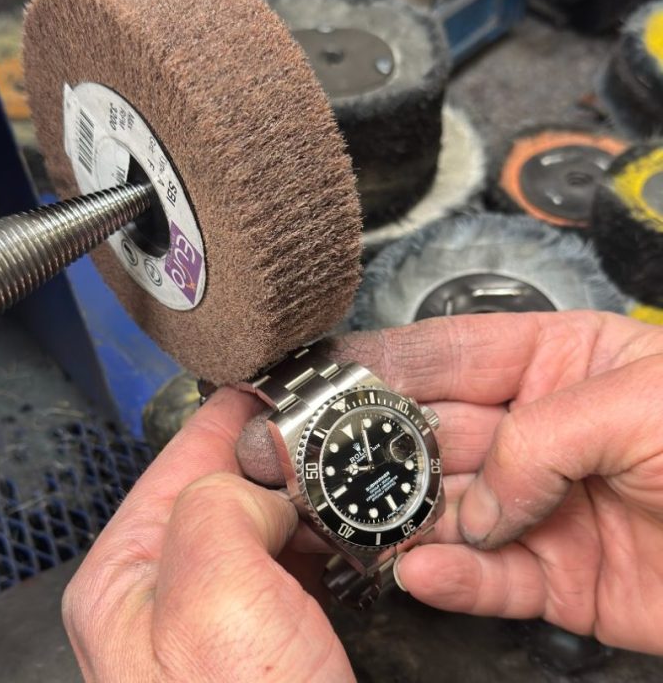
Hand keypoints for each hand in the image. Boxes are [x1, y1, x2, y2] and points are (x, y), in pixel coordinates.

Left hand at [62, 387, 354, 681]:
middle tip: (319, 424)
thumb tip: (263, 488)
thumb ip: (219, 507)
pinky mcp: (268, 641)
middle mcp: (166, 596)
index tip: (267, 382)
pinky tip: (344, 534)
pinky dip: (322, 542)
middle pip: (223, 487)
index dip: (228, 413)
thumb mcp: (212, 596)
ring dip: (302, 498)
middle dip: (272, 455)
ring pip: (263, 525)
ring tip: (340, 474)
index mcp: (125, 578)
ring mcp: (218, 619)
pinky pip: (293, 566)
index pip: (177, 458)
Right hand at [333, 310, 662, 654]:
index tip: (319, 377)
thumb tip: (479, 500)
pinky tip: (421, 570)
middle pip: (430, 435)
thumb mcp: (644, 401)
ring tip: (344, 520)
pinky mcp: (561, 578)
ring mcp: (543, 505)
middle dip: (366, 445)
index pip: (445, 355)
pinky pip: (492, 579)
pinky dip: (454, 579)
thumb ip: (541, 437)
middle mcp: (537, 431)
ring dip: (396, 517)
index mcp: (555, 363)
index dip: (379, 363)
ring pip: (448, 510)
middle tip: (305, 457)